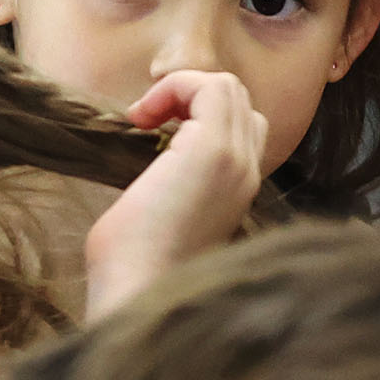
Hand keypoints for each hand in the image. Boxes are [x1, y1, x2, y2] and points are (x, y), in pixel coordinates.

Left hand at [82, 70, 269, 315]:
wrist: (136, 294)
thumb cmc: (132, 268)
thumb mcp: (159, 218)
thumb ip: (173, 185)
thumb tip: (153, 169)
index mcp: (239, 190)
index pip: (242, 125)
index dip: (195, 115)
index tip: (149, 133)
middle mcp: (247, 173)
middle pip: (238, 100)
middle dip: (188, 96)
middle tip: (146, 123)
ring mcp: (236, 161)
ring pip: (228, 87)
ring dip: (179, 90)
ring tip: (145, 119)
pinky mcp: (213, 151)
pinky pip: (208, 85)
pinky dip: (172, 88)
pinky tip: (141, 118)